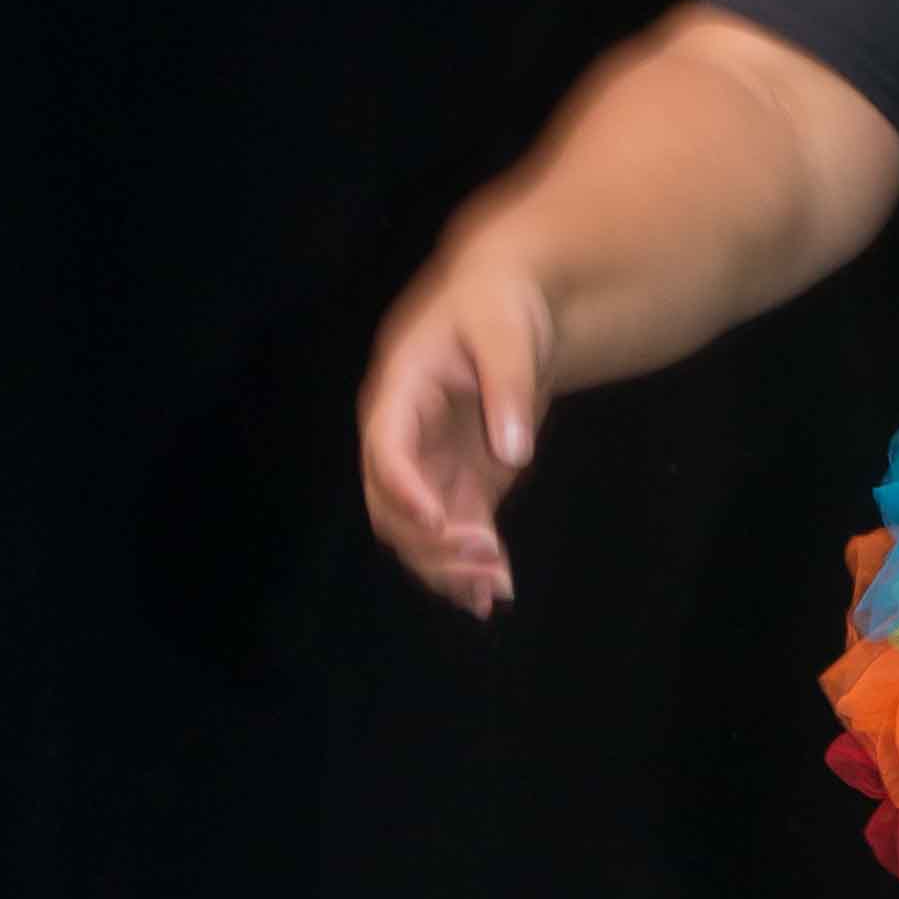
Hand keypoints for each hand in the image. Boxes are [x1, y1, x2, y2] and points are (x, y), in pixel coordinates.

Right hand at [356, 237, 556, 616]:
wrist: (510, 303)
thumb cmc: (499, 303)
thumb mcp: (507, 331)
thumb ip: (509, 388)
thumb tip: (513, 454)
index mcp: (397, 392)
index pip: (385, 448)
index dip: (405, 488)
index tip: (440, 520)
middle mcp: (400, 437)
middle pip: (392, 506)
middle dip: (432, 543)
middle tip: (487, 561)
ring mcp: (428, 465)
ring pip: (417, 533)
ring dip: (449, 567)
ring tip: (496, 589)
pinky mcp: (458, 483)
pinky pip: (452, 535)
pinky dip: (469, 567)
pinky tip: (495, 596)